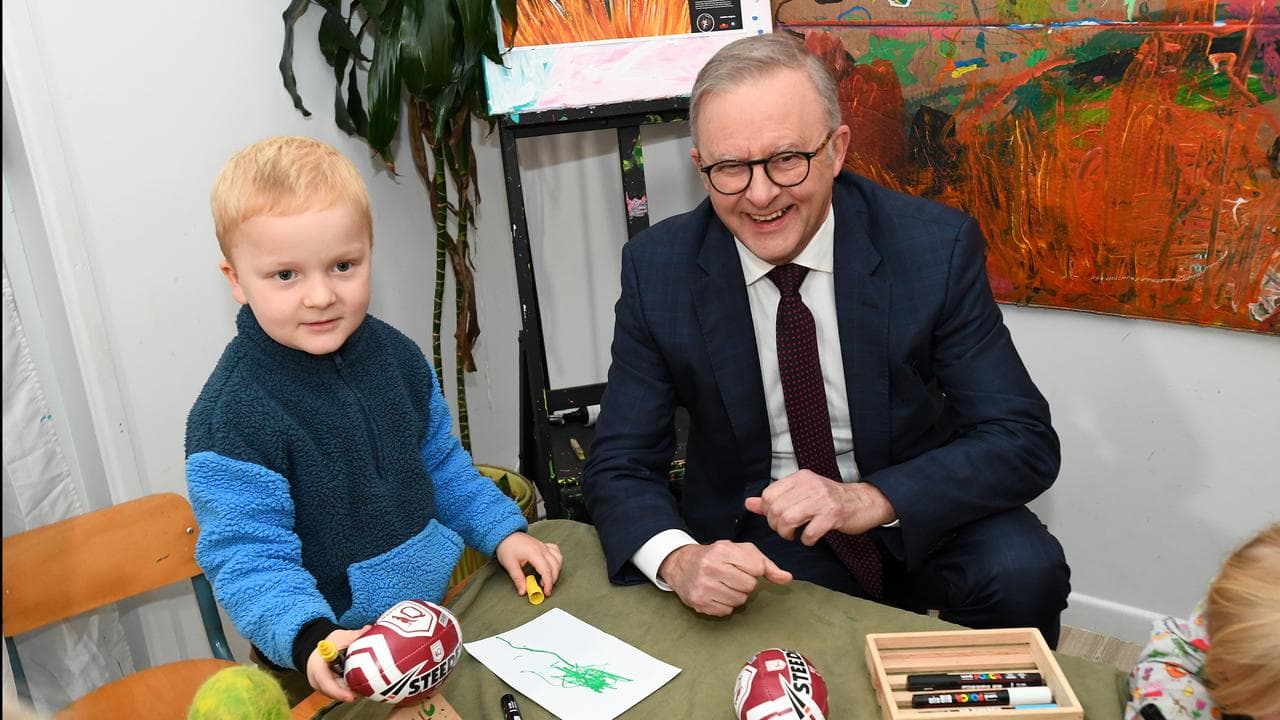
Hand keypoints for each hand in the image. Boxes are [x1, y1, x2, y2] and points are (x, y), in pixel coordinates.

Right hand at [305, 625, 369, 701]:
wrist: (320, 649)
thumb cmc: (328, 644)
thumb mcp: (340, 637)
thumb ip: (354, 635)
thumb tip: (368, 630)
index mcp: (317, 667)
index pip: (326, 683)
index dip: (339, 692)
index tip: (352, 696)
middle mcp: (317, 680)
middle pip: (334, 691)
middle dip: (349, 692)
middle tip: (366, 691)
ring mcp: (322, 686)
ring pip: (338, 693)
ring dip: (351, 691)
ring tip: (366, 688)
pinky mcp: (329, 688)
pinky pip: (340, 691)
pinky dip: (349, 689)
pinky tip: (361, 685)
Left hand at [496, 532, 562, 596]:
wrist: (505, 534)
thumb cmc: (506, 547)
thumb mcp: (509, 564)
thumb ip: (518, 578)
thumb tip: (523, 591)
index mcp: (534, 553)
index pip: (546, 570)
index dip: (548, 583)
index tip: (546, 592)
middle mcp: (542, 549)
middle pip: (554, 566)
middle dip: (553, 580)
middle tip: (546, 590)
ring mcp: (544, 546)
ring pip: (558, 559)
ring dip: (556, 571)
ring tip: (547, 579)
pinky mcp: (544, 545)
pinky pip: (556, 551)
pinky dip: (557, 560)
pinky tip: (552, 566)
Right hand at [658, 541, 791, 615]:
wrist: (681, 564)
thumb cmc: (716, 556)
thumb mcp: (740, 552)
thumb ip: (766, 564)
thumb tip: (787, 578)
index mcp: (723, 550)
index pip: (757, 568)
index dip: (754, 570)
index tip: (744, 567)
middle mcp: (711, 567)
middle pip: (749, 586)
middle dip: (745, 584)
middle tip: (733, 577)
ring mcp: (703, 586)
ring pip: (739, 601)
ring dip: (736, 595)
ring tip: (724, 585)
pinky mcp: (699, 602)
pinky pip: (726, 611)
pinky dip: (725, 605)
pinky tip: (716, 593)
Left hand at [744, 470, 895, 544]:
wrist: (863, 502)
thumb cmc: (830, 500)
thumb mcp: (802, 494)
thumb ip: (775, 499)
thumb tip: (749, 503)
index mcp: (800, 477)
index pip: (768, 494)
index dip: (767, 512)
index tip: (777, 519)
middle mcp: (810, 484)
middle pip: (776, 509)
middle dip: (776, 526)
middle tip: (786, 530)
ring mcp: (822, 499)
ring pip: (788, 519)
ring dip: (788, 533)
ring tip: (795, 535)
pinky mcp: (833, 514)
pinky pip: (809, 532)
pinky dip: (807, 540)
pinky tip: (811, 538)